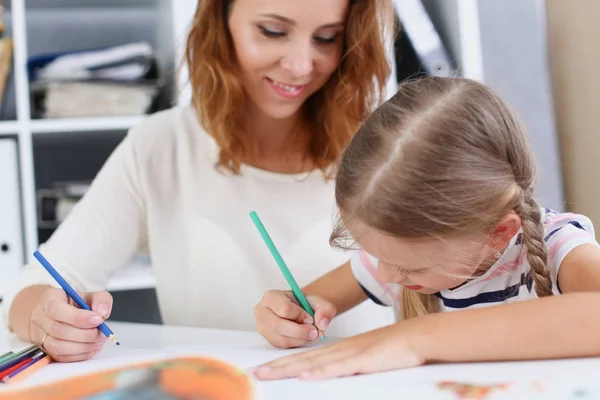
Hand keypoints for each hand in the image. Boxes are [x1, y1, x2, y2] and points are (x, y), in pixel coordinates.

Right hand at [29, 287, 112, 361]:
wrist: (63, 313)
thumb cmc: (78, 303)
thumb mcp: (92, 295)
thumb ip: (101, 300)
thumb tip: (102, 314)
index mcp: (50, 299)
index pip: (57, 310)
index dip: (79, 318)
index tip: (98, 320)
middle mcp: (40, 317)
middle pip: (59, 331)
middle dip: (85, 334)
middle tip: (103, 333)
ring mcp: (40, 335)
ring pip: (58, 347)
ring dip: (83, 347)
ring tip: (99, 341)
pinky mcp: (46, 349)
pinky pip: (61, 357)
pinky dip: (80, 355)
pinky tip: (93, 347)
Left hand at [252, 323, 424, 379]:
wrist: (414, 337)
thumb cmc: (392, 349)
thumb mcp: (363, 357)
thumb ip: (346, 364)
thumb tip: (328, 374)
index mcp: (338, 350)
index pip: (304, 358)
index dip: (283, 364)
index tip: (265, 369)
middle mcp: (338, 350)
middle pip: (302, 360)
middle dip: (277, 366)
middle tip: (255, 373)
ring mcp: (349, 355)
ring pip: (313, 363)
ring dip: (289, 369)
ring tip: (268, 373)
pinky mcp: (363, 361)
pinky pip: (339, 367)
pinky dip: (321, 372)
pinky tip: (305, 376)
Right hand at [254, 290, 336, 348]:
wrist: (300, 311)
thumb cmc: (305, 304)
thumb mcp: (318, 301)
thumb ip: (325, 309)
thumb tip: (322, 324)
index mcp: (271, 297)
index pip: (284, 309)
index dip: (301, 315)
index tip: (310, 317)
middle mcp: (262, 312)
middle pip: (278, 326)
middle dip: (300, 331)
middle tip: (314, 332)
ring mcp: (263, 327)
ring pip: (281, 339)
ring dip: (300, 339)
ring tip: (310, 333)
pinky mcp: (268, 339)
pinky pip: (282, 346)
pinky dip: (296, 343)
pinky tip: (302, 337)